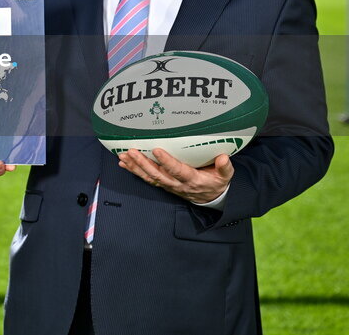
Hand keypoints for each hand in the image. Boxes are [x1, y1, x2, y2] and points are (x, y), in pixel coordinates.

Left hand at [117, 149, 232, 204]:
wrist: (210, 198)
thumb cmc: (216, 183)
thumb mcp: (225, 177)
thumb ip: (224, 168)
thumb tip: (223, 158)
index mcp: (192, 180)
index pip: (178, 171)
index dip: (167, 162)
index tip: (157, 150)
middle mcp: (177, 184)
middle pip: (158, 174)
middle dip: (143, 163)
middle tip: (131, 152)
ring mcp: (169, 185)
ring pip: (149, 177)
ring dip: (135, 167)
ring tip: (123, 156)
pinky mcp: (163, 185)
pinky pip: (147, 179)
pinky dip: (135, 171)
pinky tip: (124, 164)